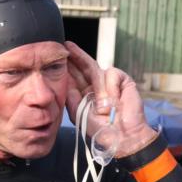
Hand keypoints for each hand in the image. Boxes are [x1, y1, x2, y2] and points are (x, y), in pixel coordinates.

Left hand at [63, 41, 156, 157]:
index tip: (58, 56)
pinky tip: (115, 102)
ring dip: (99, 89)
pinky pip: (112, 74)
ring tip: (103, 109)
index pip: (75, 76)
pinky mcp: (123, 80)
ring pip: (97, 71)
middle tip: (66, 45)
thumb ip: (71, 98)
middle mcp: (97, 86)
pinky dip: (111, 88)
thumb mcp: (79, 113)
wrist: (121, 135)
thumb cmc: (99, 128)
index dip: (68, 66)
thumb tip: (65, 80)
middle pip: (85, 66)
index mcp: (85, 93)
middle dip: (76, 55)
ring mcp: (110, 83)